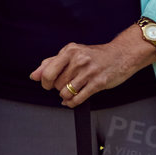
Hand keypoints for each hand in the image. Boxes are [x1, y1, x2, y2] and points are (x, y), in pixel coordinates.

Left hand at [30, 26, 155, 108]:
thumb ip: (51, 63)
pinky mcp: (98, 83)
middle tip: (66, 84)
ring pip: (66, 93)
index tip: (49, 84)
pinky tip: (74, 100)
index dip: (45, 82)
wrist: (121, 55)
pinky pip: (78, 99)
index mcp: (70, 51)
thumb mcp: (72, 53)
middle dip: (59, 88)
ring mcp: (89, 72)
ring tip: (72, 90)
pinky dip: (72, 103)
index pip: (48, 72)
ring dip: (66, 96)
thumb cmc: (95, 55)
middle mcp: (78, 60)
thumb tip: (34, 76)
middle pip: (57, 84)